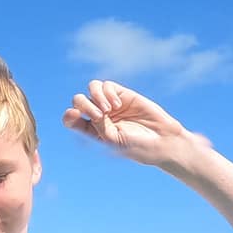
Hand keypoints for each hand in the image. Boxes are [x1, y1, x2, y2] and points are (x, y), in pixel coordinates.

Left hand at [63, 80, 208, 168]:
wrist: (162, 141)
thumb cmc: (137, 146)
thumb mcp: (114, 140)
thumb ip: (97, 125)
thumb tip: (77, 109)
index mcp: (92, 130)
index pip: (72, 119)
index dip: (69, 115)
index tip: (75, 115)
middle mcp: (100, 115)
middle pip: (79, 101)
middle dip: (84, 105)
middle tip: (100, 116)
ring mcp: (111, 103)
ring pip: (91, 88)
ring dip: (95, 96)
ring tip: (109, 109)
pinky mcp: (123, 94)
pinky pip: (107, 86)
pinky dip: (108, 92)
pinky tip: (117, 104)